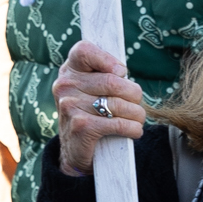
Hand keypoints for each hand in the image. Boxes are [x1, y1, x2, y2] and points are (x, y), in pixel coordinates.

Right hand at [53, 37, 147, 175]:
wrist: (75, 151)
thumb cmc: (91, 114)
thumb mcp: (91, 90)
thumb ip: (104, 74)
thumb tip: (122, 71)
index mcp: (68, 71)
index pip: (84, 50)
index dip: (108, 59)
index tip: (121, 73)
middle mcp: (65, 86)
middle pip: (113, 81)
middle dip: (134, 94)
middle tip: (137, 103)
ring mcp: (70, 106)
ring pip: (119, 104)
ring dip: (137, 114)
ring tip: (138, 119)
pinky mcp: (81, 126)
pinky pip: (118, 123)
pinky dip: (133, 128)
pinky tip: (134, 131)